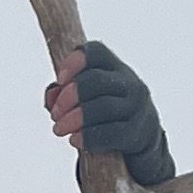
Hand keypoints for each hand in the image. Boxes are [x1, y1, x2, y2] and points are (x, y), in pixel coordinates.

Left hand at [44, 39, 173, 189]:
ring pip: (104, 107)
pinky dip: (89, 137)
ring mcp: (136, 108)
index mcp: (115, 68)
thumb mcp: (88, 97)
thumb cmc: (106, 112)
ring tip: (58, 129)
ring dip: (75, 118)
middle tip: (55, 113)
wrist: (141, 138)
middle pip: (96, 80)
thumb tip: (50, 96)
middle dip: (69, 97)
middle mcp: (130, 83)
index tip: (59, 79)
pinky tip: (74, 140)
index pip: (96, 52)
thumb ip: (63, 92)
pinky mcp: (137, 133)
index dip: (75, 62)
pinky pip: (111, 133)